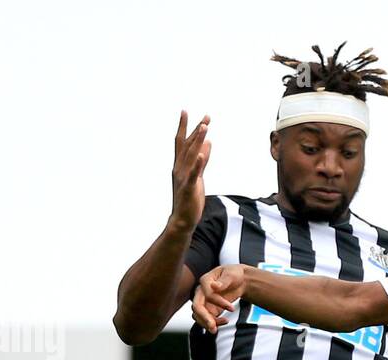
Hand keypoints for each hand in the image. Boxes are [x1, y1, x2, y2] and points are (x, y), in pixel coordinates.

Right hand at [170, 111, 210, 231]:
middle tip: (206, 117)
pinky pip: (194, 174)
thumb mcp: (198, 176)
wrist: (182, 220)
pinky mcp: (189, 188)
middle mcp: (179, 169)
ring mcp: (183, 178)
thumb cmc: (189, 198)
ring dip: (197, 141)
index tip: (185, 111)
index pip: (181, 142)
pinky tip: (201, 153)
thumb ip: (202, 160)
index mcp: (180, 165)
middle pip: (187, 145)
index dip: (184, 126)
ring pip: (190, 155)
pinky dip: (197, 163)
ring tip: (204, 127)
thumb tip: (207, 143)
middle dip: (196, 130)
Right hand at [191, 264, 246, 331]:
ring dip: (206, 323)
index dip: (218, 302)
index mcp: (205, 280)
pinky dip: (214, 323)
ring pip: (198, 315)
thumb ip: (224, 281)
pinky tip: (225, 322)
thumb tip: (214, 286)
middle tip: (213, 327)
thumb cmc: (234, 275)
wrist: (239, 281)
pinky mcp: (209, 309)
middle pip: (197, 306)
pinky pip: (206, 319)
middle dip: (204, 317)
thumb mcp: (232, 275)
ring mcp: (204, 301)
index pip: (207, 294)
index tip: (232, 308)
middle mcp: (201, 291)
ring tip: (217, 329)